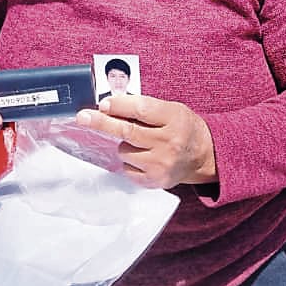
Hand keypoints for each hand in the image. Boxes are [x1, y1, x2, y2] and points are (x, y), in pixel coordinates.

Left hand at [76, 95, 216, 189]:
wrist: (202, 156)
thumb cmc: (182, 127)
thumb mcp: (171, 109)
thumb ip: (144, 107)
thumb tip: (108, 106)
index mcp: (174, 118)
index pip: (141, 109)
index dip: (119, 106)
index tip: (102, 104)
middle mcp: (169, 142)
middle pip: (127, 131)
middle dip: (101, 123)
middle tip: (83, 117)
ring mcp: (161, 164)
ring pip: (123, 151)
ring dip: (124, 144)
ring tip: (141, 143)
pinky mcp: (155, 181)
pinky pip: (126, 168)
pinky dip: (129, 161)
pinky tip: (144, 157)